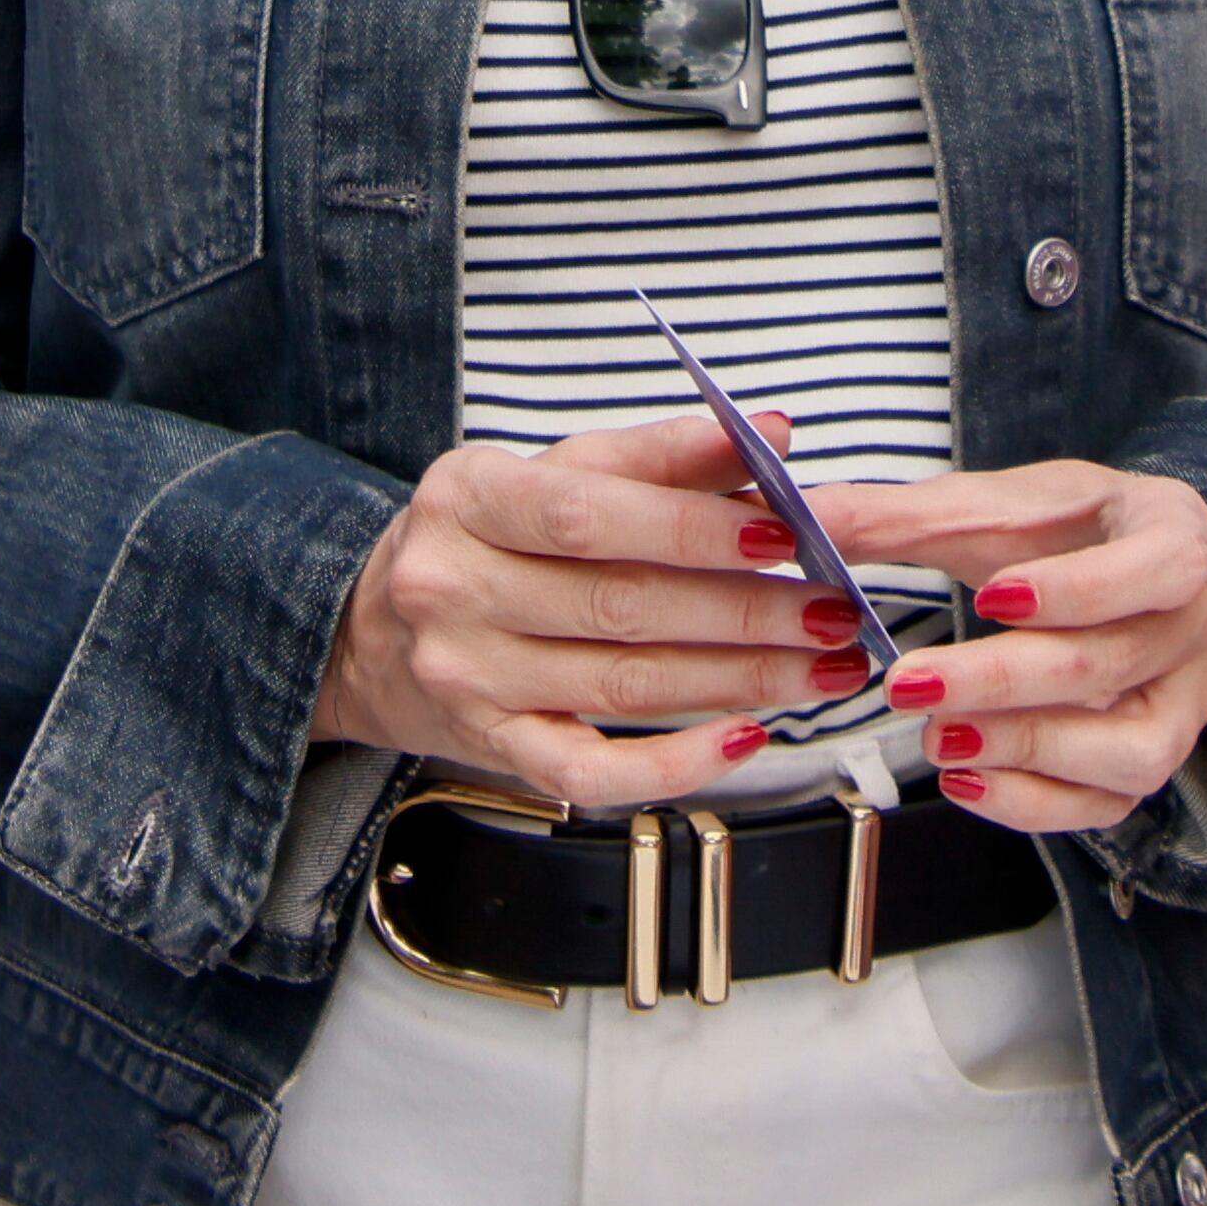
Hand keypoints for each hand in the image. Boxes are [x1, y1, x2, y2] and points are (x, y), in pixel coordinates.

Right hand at [314, 411, 851, 811]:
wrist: (372, 630)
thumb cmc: (488, 537)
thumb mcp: (551, 470)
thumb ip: (661, 455)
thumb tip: (772, 434)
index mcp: (470, 498)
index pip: (589, 512)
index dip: (693, 525)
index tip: (787, 531)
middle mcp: (456, 589)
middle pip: (619, 605)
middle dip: (746, 612)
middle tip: (834, 611)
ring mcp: (470, 678)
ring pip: (624, 686)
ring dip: (740, 680)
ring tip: (823, 666)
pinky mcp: (491, 748)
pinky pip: (592, 771)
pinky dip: (674, 765)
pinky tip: (744, 738)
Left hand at [807, 461, 1206, 833]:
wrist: (1140, 576)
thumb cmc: (1073, 535)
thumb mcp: (1003, 506)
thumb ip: (906, 515)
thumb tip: (805, 518)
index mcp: (1178, 537)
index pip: (1156, 570)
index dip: (1077, 590)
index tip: (991, 596)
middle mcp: (1203, 627)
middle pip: (1113, 666)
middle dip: (1005, 682)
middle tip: (909, 685)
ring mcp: (1190, 704)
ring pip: (1130, 751)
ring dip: (1025, 750)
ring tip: (937, 740)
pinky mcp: (1157, 760)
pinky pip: (1109, 804)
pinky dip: (1035, 802)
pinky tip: (966, 778)